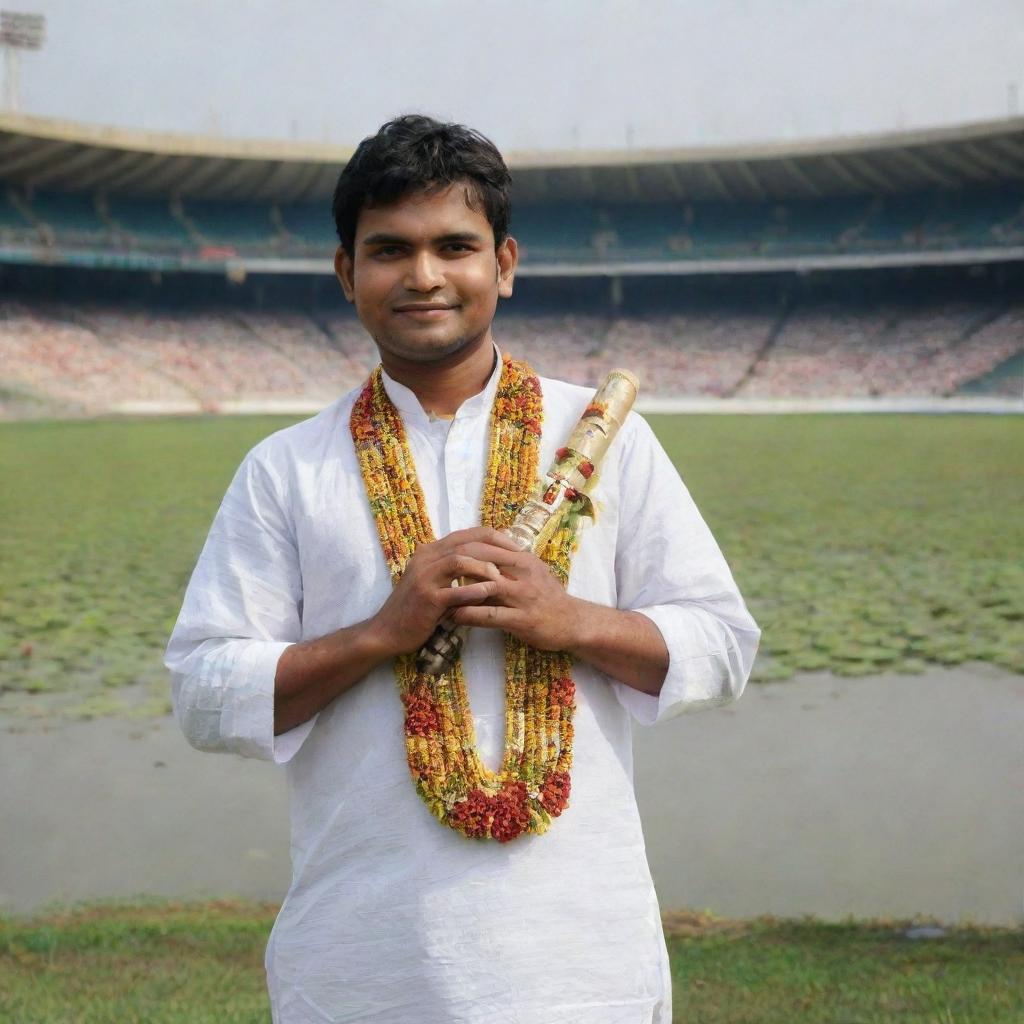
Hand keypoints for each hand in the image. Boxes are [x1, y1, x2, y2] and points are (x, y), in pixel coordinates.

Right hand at [368, 527, 521, 656]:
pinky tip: (489, 594)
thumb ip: (457, 572)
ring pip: (459, 560)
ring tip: (502, 577)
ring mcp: (424, 577)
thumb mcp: (436, 583)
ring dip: (485, 566)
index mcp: (430, 551)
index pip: (468, 534)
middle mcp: (426, 558)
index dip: (495, 537)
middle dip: (495, 549)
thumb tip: (492, 564)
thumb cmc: (418, 609)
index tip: (516, 546)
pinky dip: (474, 591)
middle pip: (466, 543)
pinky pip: (454, 591)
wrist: (387, 631)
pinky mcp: (426, 598)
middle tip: (517, 559)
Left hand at [447, 543, 583, 651]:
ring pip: (483, 587)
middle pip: (482, 562)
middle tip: (432, 574)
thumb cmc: (548, 596)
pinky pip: (489, 615)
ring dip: (458, 592)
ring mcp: (523, 597)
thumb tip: (479, 552)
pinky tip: (453, 617)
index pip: (487, 545)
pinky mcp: (522, 619)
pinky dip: (469, 615)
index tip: (440, 556)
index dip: (461, 550)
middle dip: (455, 568)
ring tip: (437, 596)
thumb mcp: (531, 571)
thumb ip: (508, 562)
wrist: (574, 622)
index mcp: (523, 559)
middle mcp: (522, 574)